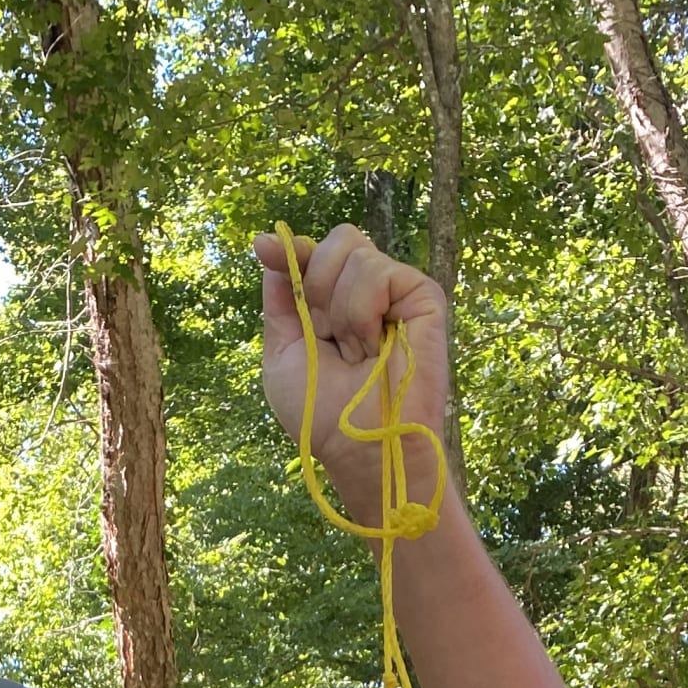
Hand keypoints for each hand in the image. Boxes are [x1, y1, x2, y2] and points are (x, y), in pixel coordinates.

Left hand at [253, 224, 449, 522]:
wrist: (360, 446)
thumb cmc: (322, 415)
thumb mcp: (282, 355)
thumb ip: (279, 303)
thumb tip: (270, 247)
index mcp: (334, 305)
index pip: (315, 255)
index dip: (291, 249)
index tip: (264, 249)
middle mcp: (368, 294)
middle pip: (338, 241)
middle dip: (317, 285)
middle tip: (328, 338)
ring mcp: (398, 294)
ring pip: (355, 253)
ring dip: (342, 311)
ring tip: (357, 354)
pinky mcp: (423, 297)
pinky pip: (380, 272)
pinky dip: (364, 311)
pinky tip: (374, 346)